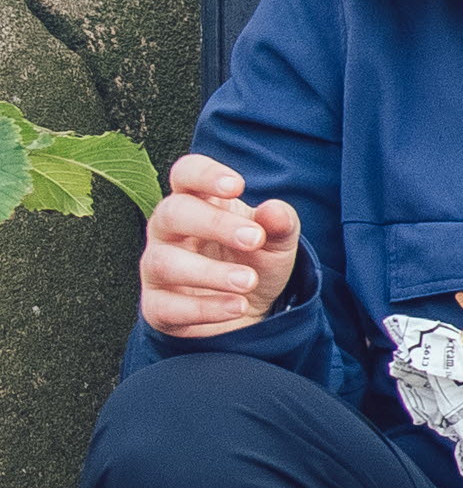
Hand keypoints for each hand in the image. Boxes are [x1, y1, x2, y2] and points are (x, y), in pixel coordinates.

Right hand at [139, 154, 302, 337]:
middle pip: (172, 212)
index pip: (186, 174)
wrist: (247, 313)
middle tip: (255, 239)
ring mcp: (156, 268)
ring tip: (248, 281)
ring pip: (164, 262)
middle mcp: (167, 230)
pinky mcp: (156, 307)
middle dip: (214, 224)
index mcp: (196, 201)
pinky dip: (205, 309)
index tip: (237, 186)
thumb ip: (280, 224)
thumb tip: (275, 212)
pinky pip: (166, 307)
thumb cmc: (254, 261)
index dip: (205, 174)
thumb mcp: (277, 242)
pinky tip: (237, 307)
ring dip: (210, 272)